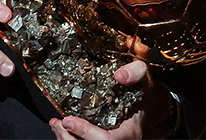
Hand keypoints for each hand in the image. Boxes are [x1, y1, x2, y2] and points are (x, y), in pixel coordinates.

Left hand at [49, 61, 177, 139]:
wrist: (149, 106)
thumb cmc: (145, 94)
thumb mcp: (146, 79)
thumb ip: (136, 72)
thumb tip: (120, 75)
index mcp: (130, 132)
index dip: (86, 133)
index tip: (69, 119)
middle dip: (70, 138)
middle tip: (58, 122)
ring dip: (66, 138)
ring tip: (56, 124)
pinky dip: (68, 138)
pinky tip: (61, 128)